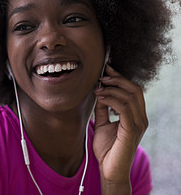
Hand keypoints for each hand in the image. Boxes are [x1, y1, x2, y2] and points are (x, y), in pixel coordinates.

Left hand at [93, 65, 147, 192]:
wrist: (109, 170)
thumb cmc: (107, 149)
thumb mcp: (102, 123)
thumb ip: (102, 109)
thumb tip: (99, 92)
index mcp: (136, 116)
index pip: (133, 91)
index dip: (120, 78)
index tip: (106, 69)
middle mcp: (141, 118)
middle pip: (135, 89)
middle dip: (118, 79)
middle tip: (102, 76)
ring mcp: (138, 124)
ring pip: (131, 96)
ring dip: (112, 88)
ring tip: (98, 88)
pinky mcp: (131, 130)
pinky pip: (124, 108)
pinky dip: (111, 99)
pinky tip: (100, 97)